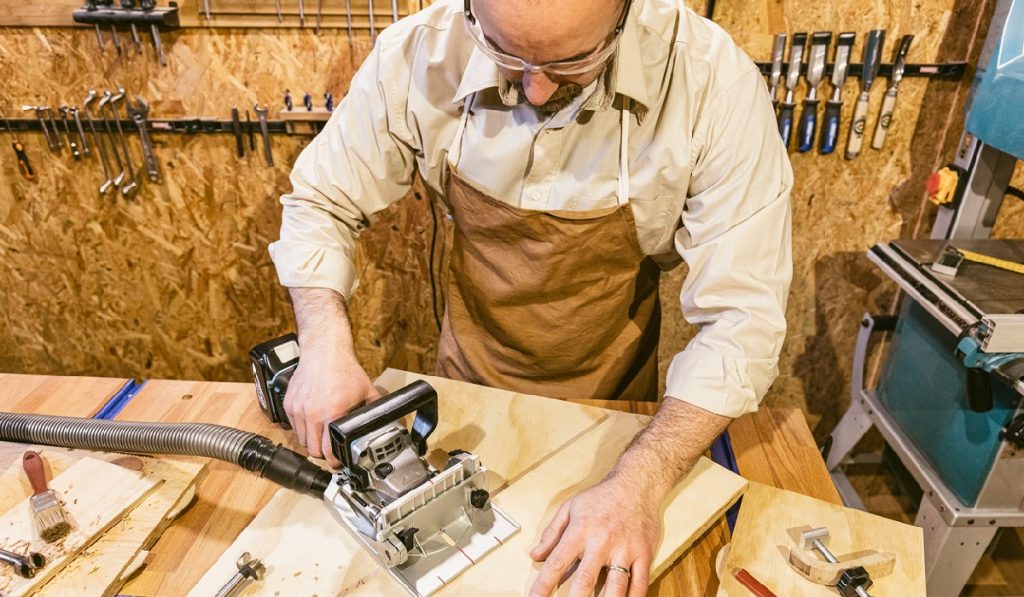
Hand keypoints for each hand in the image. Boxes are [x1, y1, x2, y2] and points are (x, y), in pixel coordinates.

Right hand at [282, 344, 379, 467]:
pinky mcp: (290, 404)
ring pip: (301, 440)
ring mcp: (299, 409)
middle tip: (330, 449)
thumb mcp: (366, 390)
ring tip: (321, 435)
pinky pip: (294, 426)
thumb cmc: (344, 369)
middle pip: (312, 450)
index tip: (337, 462)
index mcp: (332, 413)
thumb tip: (386, 420)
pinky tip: (312, 421)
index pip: (328, 450)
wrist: (324, 351)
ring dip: (311, 441)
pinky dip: (302, 428)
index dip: (334, 460)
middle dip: (322, 453)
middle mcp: (313, 413)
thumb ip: (375, 408)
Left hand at [529, 475, 661, 596]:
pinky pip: (640, 583)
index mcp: (580, 531)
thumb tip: (535, 555)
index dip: (543, 584)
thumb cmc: (601, 496)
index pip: (557, 562)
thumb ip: (552, 533)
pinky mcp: (644, 554)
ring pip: (616, 585)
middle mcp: (602, 542)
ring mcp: (625, 550)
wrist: (637, 483)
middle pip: (585, 579)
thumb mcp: (570, 507)